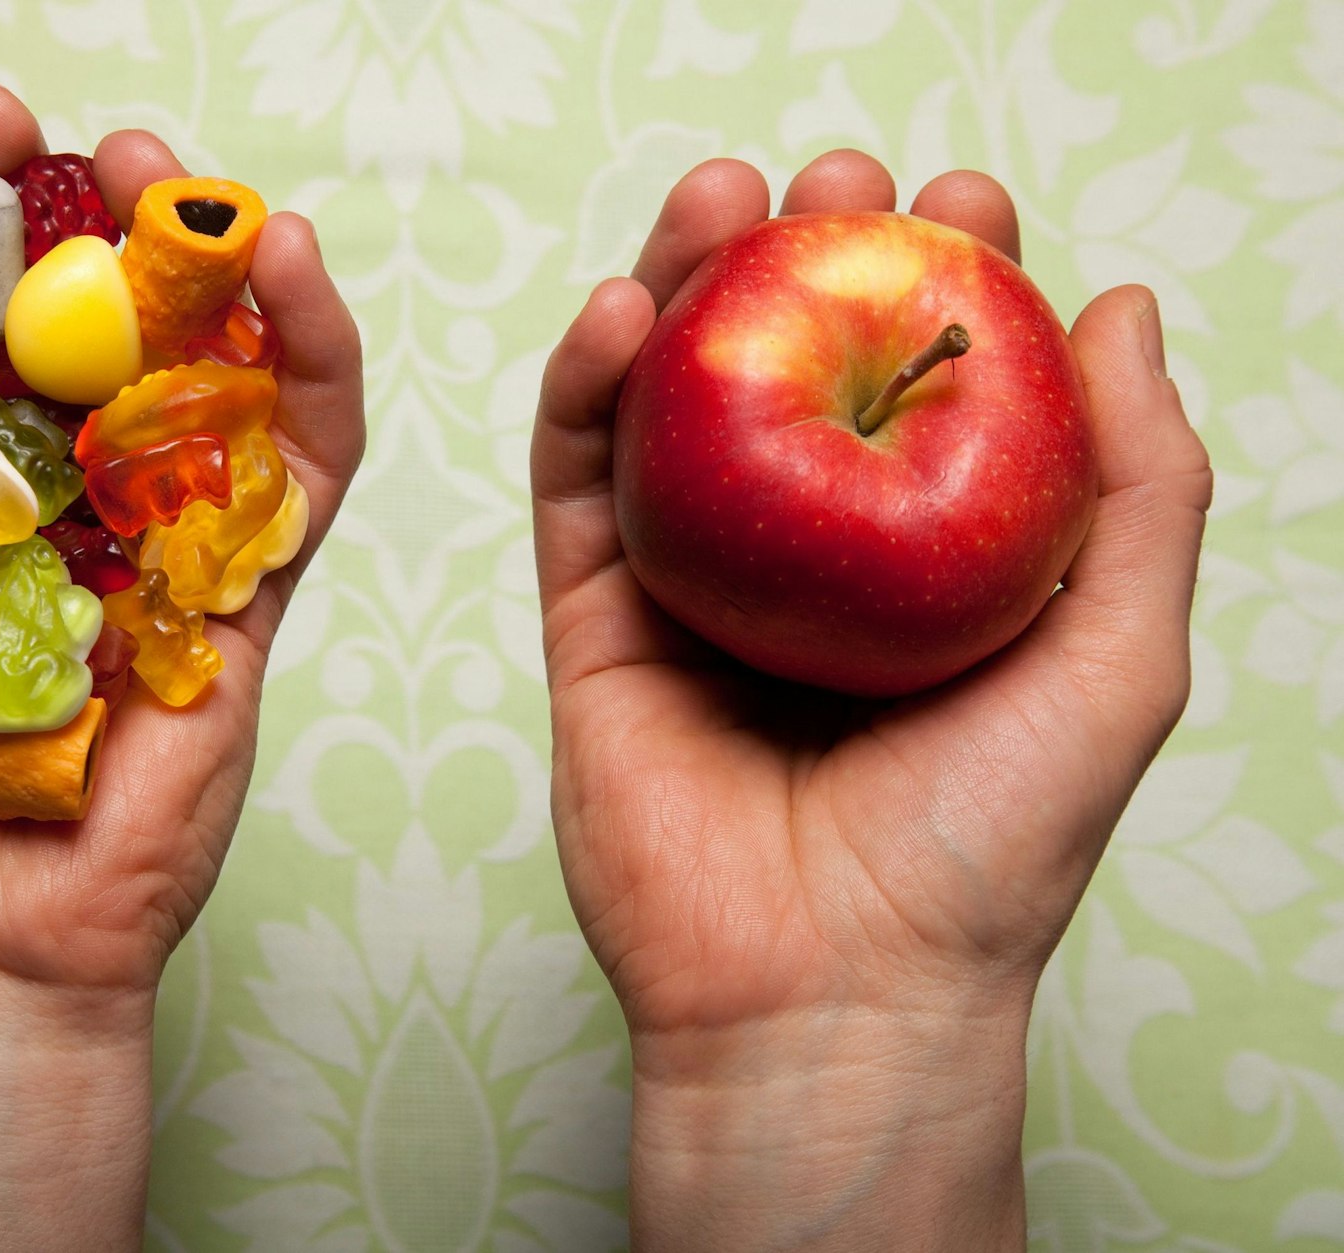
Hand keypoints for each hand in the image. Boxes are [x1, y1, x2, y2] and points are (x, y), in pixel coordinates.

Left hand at [0, 84, 363, 1250]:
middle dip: (25, 197)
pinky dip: (316, 357)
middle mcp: (32, 489)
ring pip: (183, 357)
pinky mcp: (243, 594)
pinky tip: (284, 256)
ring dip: (177, 240)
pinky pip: (304, 463)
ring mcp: (145, 534)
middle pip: (46, 308)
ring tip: (143, 159)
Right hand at [533, 150, 1209, 1249]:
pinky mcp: (595, 623)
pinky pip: (573, 484)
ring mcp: (690, 586)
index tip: (963, 199)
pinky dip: (582, 386)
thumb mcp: (1118, 656)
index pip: (925, 388)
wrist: (834, 994)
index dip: (940, 281)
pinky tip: (622, 307)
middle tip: (836, 180)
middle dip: (806, 258)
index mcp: (922, 566)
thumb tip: (1122, 311)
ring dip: (684, 284)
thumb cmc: (989, 848)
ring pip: (670, 406)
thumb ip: (1141, 486)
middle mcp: (803, 563)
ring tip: (721, 193)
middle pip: (787, 373)